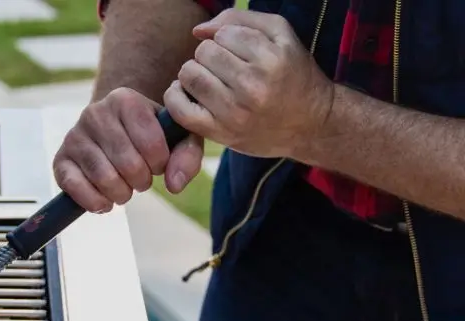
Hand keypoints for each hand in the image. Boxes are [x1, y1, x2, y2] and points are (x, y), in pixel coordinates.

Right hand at [53, 87, 204, 212]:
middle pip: (128, 164)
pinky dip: (95, 202)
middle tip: (141, 178)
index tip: (158, 162)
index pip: (151, 144)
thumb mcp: (177, 137)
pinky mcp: (60, 159)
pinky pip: (75, 187)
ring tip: (124, 188)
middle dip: (142, 181)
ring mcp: (74, 136)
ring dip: (121, 194)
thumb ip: (187, 156)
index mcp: (125, 100)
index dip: (160, 163)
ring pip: (104, 178)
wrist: (113, 129)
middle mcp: (95, 113)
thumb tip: (173, 185)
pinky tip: (105, 202)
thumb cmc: (150, 134)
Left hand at [163, 9, 334, 158]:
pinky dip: (175, 96)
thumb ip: (240, 20)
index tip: (240, 53)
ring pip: (189, 75)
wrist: (311, 125)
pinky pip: (179, 108)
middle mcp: (253, 87)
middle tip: (224, 68)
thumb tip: (198, 30)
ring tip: (210, 80)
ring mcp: (234, 113)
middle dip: (210, 55)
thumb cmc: (293, 75)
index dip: (227, 39)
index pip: (223, 34)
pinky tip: (189, 93)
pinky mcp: (220, 133)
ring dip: (194, 73)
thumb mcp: (280, 36)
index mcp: (271, 60)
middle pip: (204, 52)